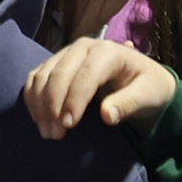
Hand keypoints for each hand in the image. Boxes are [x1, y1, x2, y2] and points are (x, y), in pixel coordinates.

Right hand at [20, 36, 175, 137]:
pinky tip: (39, 119)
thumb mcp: (148, 95)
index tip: (68, 125)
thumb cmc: (148, 86)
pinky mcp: (56, 63)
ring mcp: (67, 53)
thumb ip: (129, 103)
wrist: (142, 78)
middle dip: (53, 106)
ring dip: (40, 105)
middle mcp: (83, 46)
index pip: (84, 76)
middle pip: (59, 74)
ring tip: (47, 132)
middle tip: (55, 135)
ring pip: (43, 75)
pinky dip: (33, 98)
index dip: (73, 100)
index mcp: (108, 51)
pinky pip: (35, 77)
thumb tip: (107, 115)